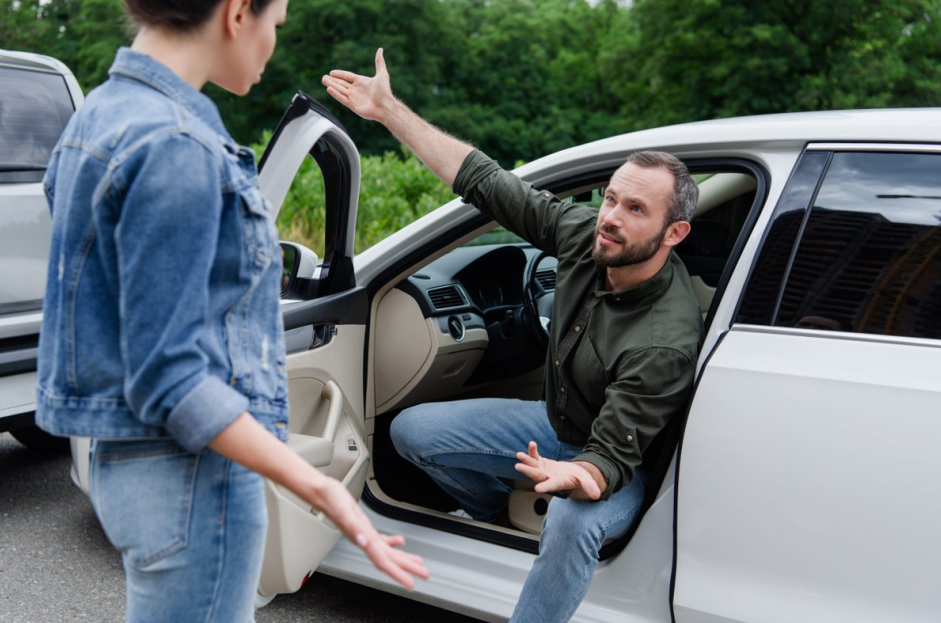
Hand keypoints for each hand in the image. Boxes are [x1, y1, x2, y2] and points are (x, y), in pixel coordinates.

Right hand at [312, 478, 429, 589]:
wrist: (321, 493)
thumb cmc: (330, 500)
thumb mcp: (343, 512)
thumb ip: (353, 527)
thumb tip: (364, 540)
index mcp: (362, 539)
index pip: (382, 561)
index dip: (397, 573)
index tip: (410, 582)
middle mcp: (364, 540)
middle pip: (389, 559)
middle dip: (407, 568)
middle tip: (424, 574)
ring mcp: (365, 535)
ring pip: (387, 551)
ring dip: (403, 558)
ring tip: (417, 564)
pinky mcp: (364, 526)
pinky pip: (381, 540)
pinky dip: (392, 543)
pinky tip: (400, 542)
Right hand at [322, 48, 392, 122]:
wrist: (385, 106)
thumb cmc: (384, 91)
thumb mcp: (382, 74)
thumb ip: (379, 62)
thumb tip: (380, 49)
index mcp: (362, 82)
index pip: (348, 76)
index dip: (340, 74)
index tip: (331, 72)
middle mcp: (357, 90)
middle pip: (342, 84)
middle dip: (333, 80)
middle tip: (323, 77)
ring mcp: (354, 98)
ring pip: (340, 90)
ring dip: (332, 85)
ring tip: (323, 81)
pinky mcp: (352, 105)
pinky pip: (342, 98)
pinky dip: (335, 94)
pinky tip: (328, 88)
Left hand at [514, 441, 601, 499]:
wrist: (570, 474)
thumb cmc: (578, 478)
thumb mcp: (585, 481)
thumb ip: (589, 486)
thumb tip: (597, 495)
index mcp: (558, 483)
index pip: (552, 485)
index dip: (545, 486)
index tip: (537, 489)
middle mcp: (548, 478)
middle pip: (537, 475)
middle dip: (528, 471)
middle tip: (518, 467)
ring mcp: (542, 470)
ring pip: (533, 466)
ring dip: (526, 460)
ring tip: (519, 454)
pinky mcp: (541, 463)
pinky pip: (535, 456)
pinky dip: (532, 451)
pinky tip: (532, 444)